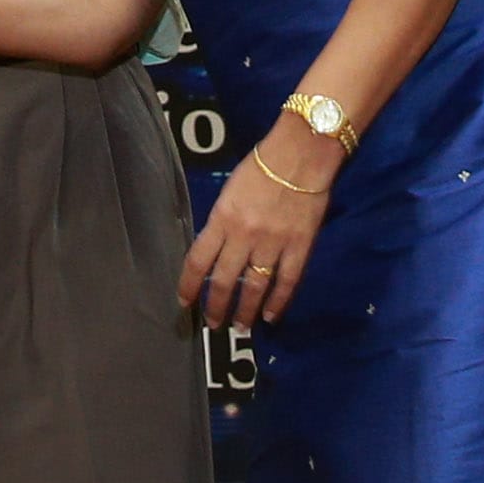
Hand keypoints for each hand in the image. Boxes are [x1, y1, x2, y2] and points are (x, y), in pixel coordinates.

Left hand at [177, 136, 335, 327]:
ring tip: (240, 327)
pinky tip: (271, 316)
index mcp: (221, 220)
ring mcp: (273, 243)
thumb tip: (215, 250)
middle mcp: (243, 236)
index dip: (188, 285)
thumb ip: (221, 222)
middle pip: (224, 280)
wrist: (300, 156)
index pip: (197, 261)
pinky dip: (279, 301)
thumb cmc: (261, 167)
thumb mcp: (228, 193)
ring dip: (245, 310)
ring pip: (254, 286)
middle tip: (212, 324)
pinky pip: (287, 280)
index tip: (184, 302)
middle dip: (216, 305)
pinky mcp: (299, 246)